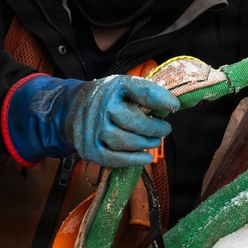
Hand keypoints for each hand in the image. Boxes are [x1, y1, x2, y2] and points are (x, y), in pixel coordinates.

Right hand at [4, 74, 179, 166]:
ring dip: (144, 143)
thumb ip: (147, 93)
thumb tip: (174, 105)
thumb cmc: (109, 98)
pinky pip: (112, 158)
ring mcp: (93, 129)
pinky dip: (133, 160)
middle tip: (165, 129)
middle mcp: (102, 106)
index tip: (174, 106)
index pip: (138, 89)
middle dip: (153, 127)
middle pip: (131, 120)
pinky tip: (146, 157)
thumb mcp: (126, 87)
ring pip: (122, 141)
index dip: (159, 98)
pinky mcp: (90, 149)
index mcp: (115, 87)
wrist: (72, 109)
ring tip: (156, 141)